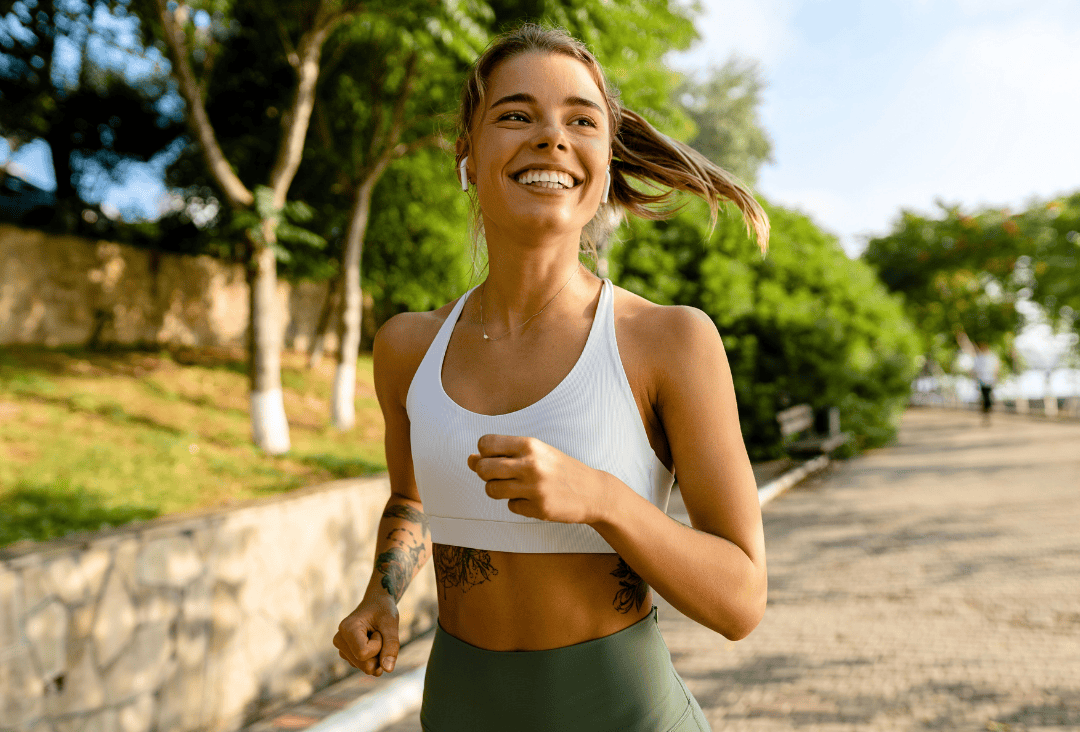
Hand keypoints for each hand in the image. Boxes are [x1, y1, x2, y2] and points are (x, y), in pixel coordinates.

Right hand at [333, 592, 399, 676]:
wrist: (376, 604)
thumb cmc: (383, 610)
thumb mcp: (391, 623)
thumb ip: (391, 645)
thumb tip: (388, 669)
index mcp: (347, 629)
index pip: (363, 654)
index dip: (379, 646)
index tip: (378, 630)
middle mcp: (340, 641)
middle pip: (365, 666)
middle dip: (379, 653)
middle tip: (378, 634)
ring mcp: (342, 650)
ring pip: (367, 669)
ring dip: (378, 655)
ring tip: (374, 637)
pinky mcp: (348, 656)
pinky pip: (367, 668)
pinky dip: (374, 658)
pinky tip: (372, 643)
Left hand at [468, 434, 610, 524]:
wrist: (593, 492)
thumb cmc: (561, 469)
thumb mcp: (536, 453)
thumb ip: (504, 454)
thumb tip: (470, 459)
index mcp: (530, 445)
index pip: (485, 443)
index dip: (484, 452)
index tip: (494, 457)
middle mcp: (531, 464)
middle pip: (483, 468)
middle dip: (484, 473)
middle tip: (498, 475)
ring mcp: (535, 488)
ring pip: (492, 490)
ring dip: (498, 490)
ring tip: (514, 487)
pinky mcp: (539, 508)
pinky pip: (511, 506)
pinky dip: (517, 504)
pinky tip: (532, 499)